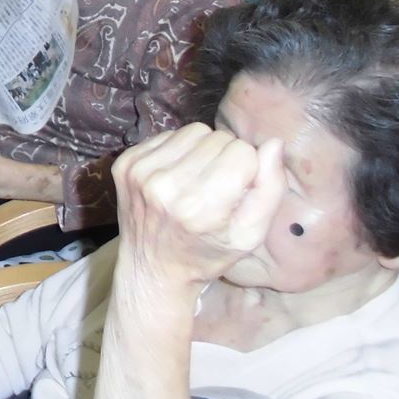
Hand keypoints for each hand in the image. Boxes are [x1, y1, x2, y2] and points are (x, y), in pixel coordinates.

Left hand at [112, 124, 285, 291]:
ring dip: (202, 150)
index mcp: (199, 207)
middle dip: (226, 157)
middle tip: (217, 187)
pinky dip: (178, 150)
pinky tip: (176, 177)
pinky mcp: (124, 163)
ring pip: (194, 131)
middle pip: (218, 138)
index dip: (248, 168)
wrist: (152, 266)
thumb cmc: (207, 253)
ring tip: (197, 179)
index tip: (237, 190)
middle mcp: (165, 185)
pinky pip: (168, 135)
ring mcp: (140, 172)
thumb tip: (274, 144)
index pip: (242, 152)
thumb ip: (269, 189)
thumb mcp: (250, 234)